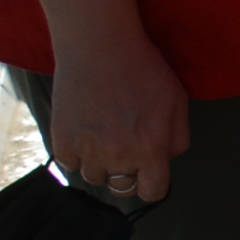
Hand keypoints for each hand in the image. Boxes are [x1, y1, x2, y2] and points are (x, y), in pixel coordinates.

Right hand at [47, 23, 187, 208]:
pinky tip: (86, 131)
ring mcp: (87, 150)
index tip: (150, 174)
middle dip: (128, 174)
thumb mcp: (178, 100)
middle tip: (127, 148)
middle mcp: (118, 154)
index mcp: (151, 147)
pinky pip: (70, 165)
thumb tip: (165, 161)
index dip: (153, 185)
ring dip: (101, 164)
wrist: (99, 46)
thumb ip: (177, 138)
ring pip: (94, 178)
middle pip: (122, 188)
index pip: (152, 192)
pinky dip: (77, 154)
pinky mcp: (62, 141)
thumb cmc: (144, 69)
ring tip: (105, 135)